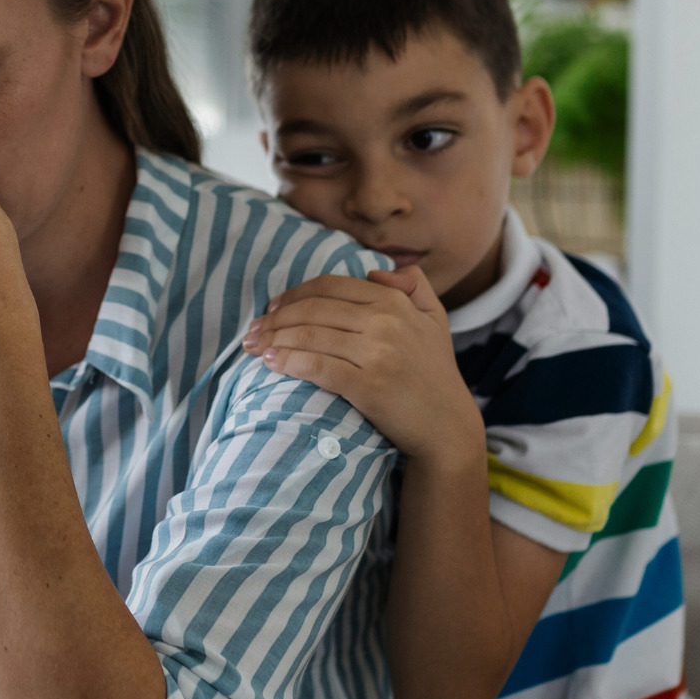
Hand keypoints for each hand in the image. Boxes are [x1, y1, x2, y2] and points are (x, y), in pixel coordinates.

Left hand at [243, 266, 484, 462]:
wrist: (447, 428)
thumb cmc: (436, 374)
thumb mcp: (436, 319)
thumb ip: (414, 285)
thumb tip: (377, 270)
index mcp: (395, 301)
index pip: (330, 286)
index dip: (294, 294)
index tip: (273, 307)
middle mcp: (386, 321)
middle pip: (313, 309)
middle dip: (274, 318)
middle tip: (252, 330)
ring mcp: (377, 353)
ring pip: (309, 335)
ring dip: (272, 339)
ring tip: (251, 346)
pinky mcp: (368, 384)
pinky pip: (316, 366)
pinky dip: (287, 361)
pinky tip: (270, 362)